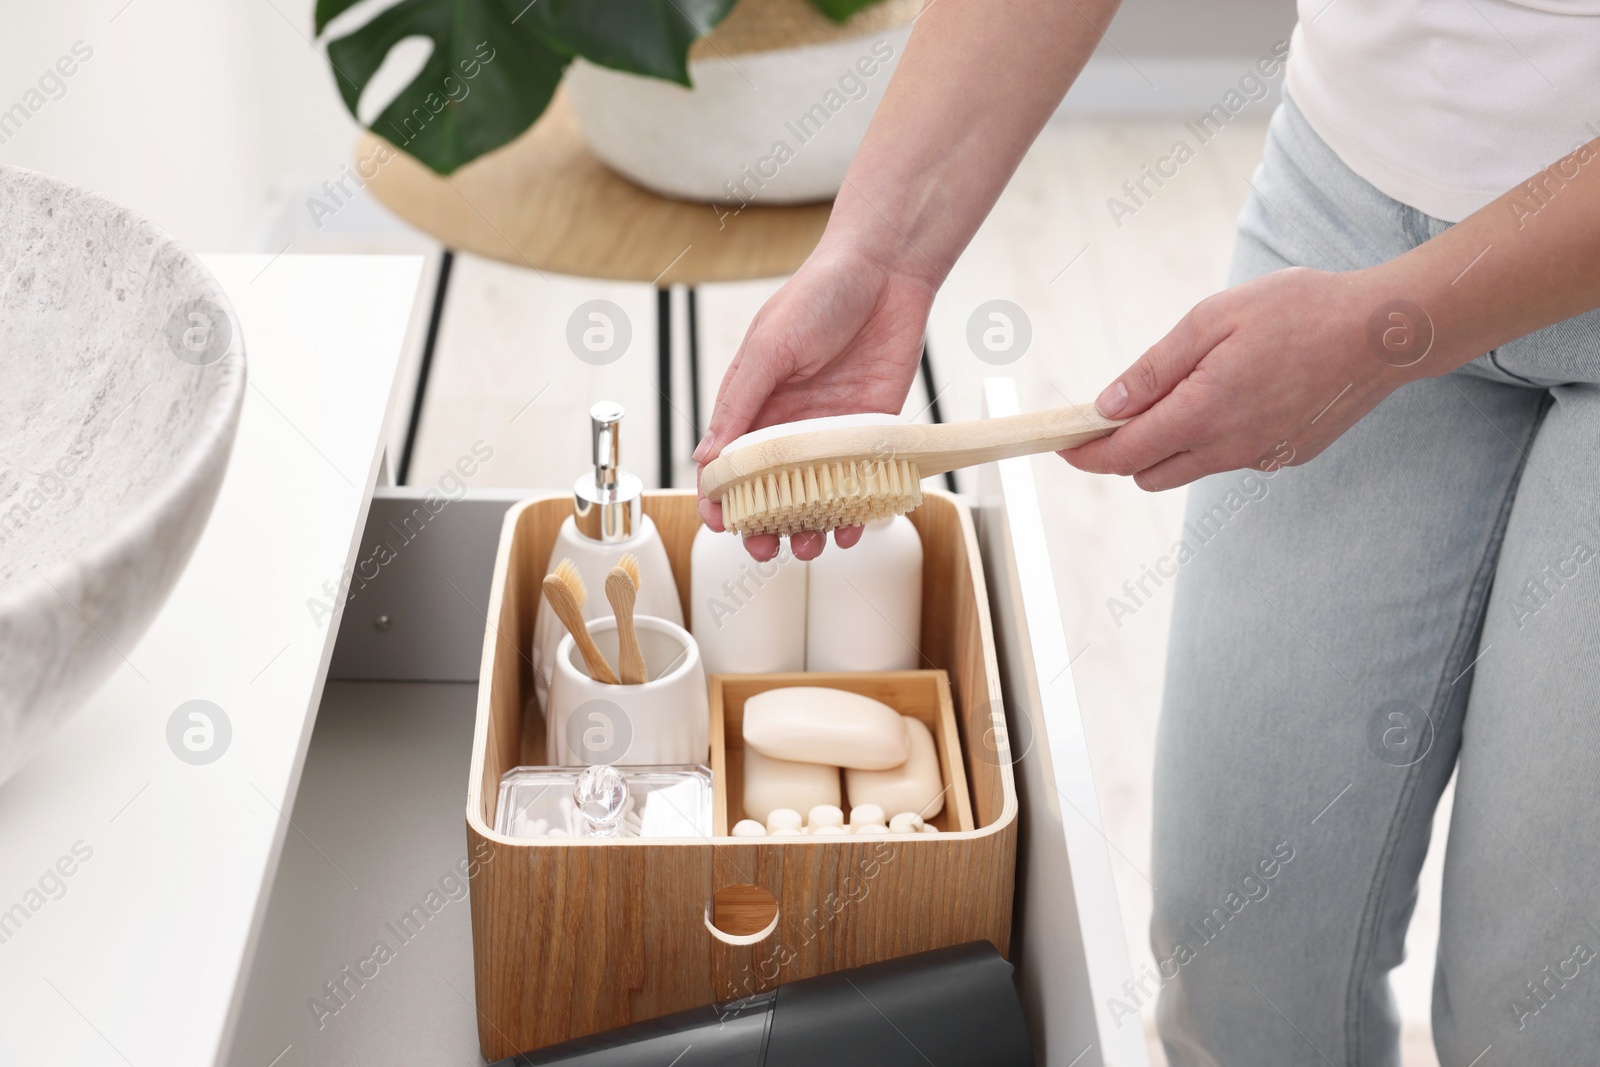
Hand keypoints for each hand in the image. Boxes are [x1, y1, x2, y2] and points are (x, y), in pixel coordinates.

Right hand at [695, 242, 932, 560]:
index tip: (722, 526)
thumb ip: (740, 403)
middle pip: (769, 494)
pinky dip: (855, 512)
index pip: (726, 467)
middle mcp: (789, 426)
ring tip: (810, 545)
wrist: (886, 273)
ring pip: (813, 499)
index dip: (720, 501)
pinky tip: (853, 528)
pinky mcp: (871, 436)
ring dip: (807, 528)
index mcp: (753, 406)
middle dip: (763, 528)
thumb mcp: (768, 346)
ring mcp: (830, 435)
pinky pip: (859, 484)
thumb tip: (707, 457)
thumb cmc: (819, 295)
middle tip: (767, 550)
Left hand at [1063, 266, 1425, 487]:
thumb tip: (1104, 406)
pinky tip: (1237, 392)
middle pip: (1148, 474)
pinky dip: (1212, 437)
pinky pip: (1229, 458)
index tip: (1060, 443)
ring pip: (1188, 468)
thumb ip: (1153, 370)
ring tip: (1183, 389)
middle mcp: (1229, 448)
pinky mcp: (1286, 456)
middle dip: (1122, 451)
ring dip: (1168, 444)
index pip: (1123, 455)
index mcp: (1203, 413)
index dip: (1084, 453)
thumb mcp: (1212, 320)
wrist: (1385, 332)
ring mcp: (1260, 457)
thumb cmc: (1298, 310)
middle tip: (1116, 411)